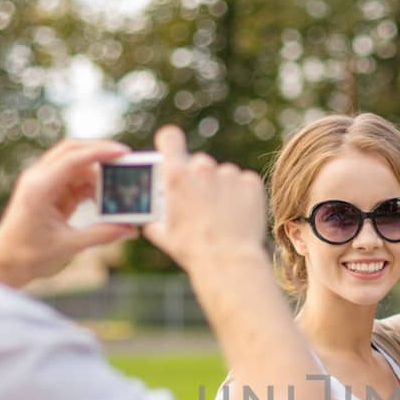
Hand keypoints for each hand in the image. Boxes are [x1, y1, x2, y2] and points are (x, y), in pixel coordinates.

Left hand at [0, 139, 138, 287]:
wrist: (5, 264)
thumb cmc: (28, 255)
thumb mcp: (68, 246)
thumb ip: (101, 234)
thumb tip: (130, 229)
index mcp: (39, 188)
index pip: (72, 158)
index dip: (100, 152)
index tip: (124, 153)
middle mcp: (39, 178)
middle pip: (73, 151)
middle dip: (101, 152)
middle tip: (127, 160)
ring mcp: (44, 183)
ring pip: (76, 165)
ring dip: (98, 173)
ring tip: (120, 186)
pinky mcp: (49, 193)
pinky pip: (75, 181)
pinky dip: (92, 187)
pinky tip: (106, 200)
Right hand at [143, 125, 268, 273]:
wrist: (228, 262)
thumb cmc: (192, 250)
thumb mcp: (162, 234)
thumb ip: (154, 217)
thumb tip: (149, 216)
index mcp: (177, 176)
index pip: (170, 138)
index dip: (171, 142)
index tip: (173, 150)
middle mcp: (202, 168)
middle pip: (199, 164)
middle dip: (200, 180)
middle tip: (203, 205)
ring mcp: (229, 174)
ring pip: (223, 175)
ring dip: (222, 189)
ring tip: (223, 216)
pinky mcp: (250, 182)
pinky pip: (244, 183)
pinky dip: (242, 195)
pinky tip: (238, 215)